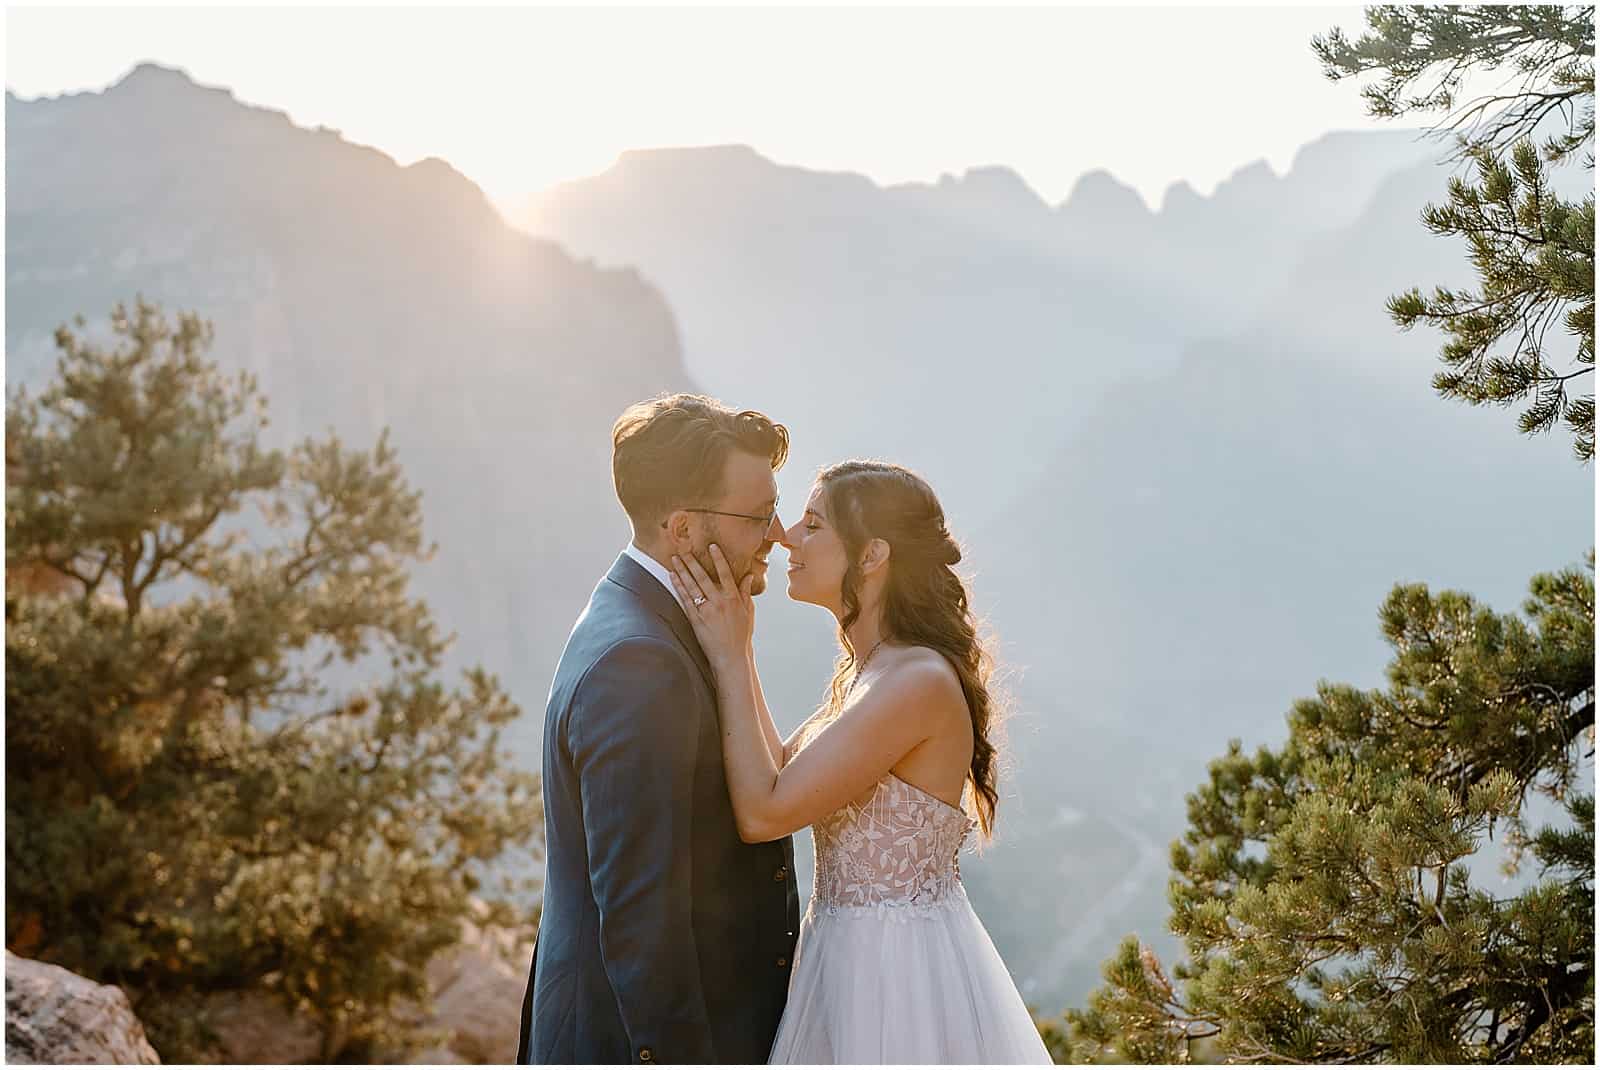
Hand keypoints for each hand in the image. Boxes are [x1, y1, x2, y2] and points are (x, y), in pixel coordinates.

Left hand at [670, 545, 754, 667]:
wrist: (731, 657)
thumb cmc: (741, 636)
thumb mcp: (748, 612)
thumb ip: (746, 592)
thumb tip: (748, 575)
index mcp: (733, 599)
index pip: (725, 573)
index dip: (718, 558)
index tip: (712, 545)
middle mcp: (719, 602)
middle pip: (703, 577)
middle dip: (692, 561)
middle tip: (684, 549)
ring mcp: (706, 611)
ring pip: (692, 586)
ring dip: (682, 571)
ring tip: (674, 559)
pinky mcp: (696, 620)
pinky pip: (685, 600)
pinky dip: (678, 587)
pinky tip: (673, 577)